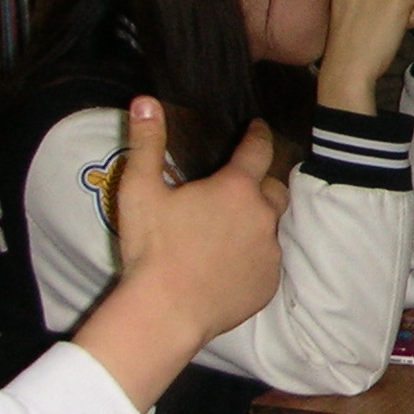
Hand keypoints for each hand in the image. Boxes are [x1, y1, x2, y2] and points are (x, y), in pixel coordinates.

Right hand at [72, 101, 287, 409]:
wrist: (164, 312)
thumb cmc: (151, 249)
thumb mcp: (140, 191)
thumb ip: (146, 142)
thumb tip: (145, 101)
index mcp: (236, 188)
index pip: (259, 148)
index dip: (258, 134)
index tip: (257, 127)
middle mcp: (262, 215)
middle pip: (273, 187)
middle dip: (260, 183)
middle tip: (237, 188)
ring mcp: (269, 251)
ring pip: (270, 226)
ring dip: (256, 222)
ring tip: (229, 229)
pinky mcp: (269, 282)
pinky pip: (267, 261)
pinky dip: (253, 256)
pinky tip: (228, 263)